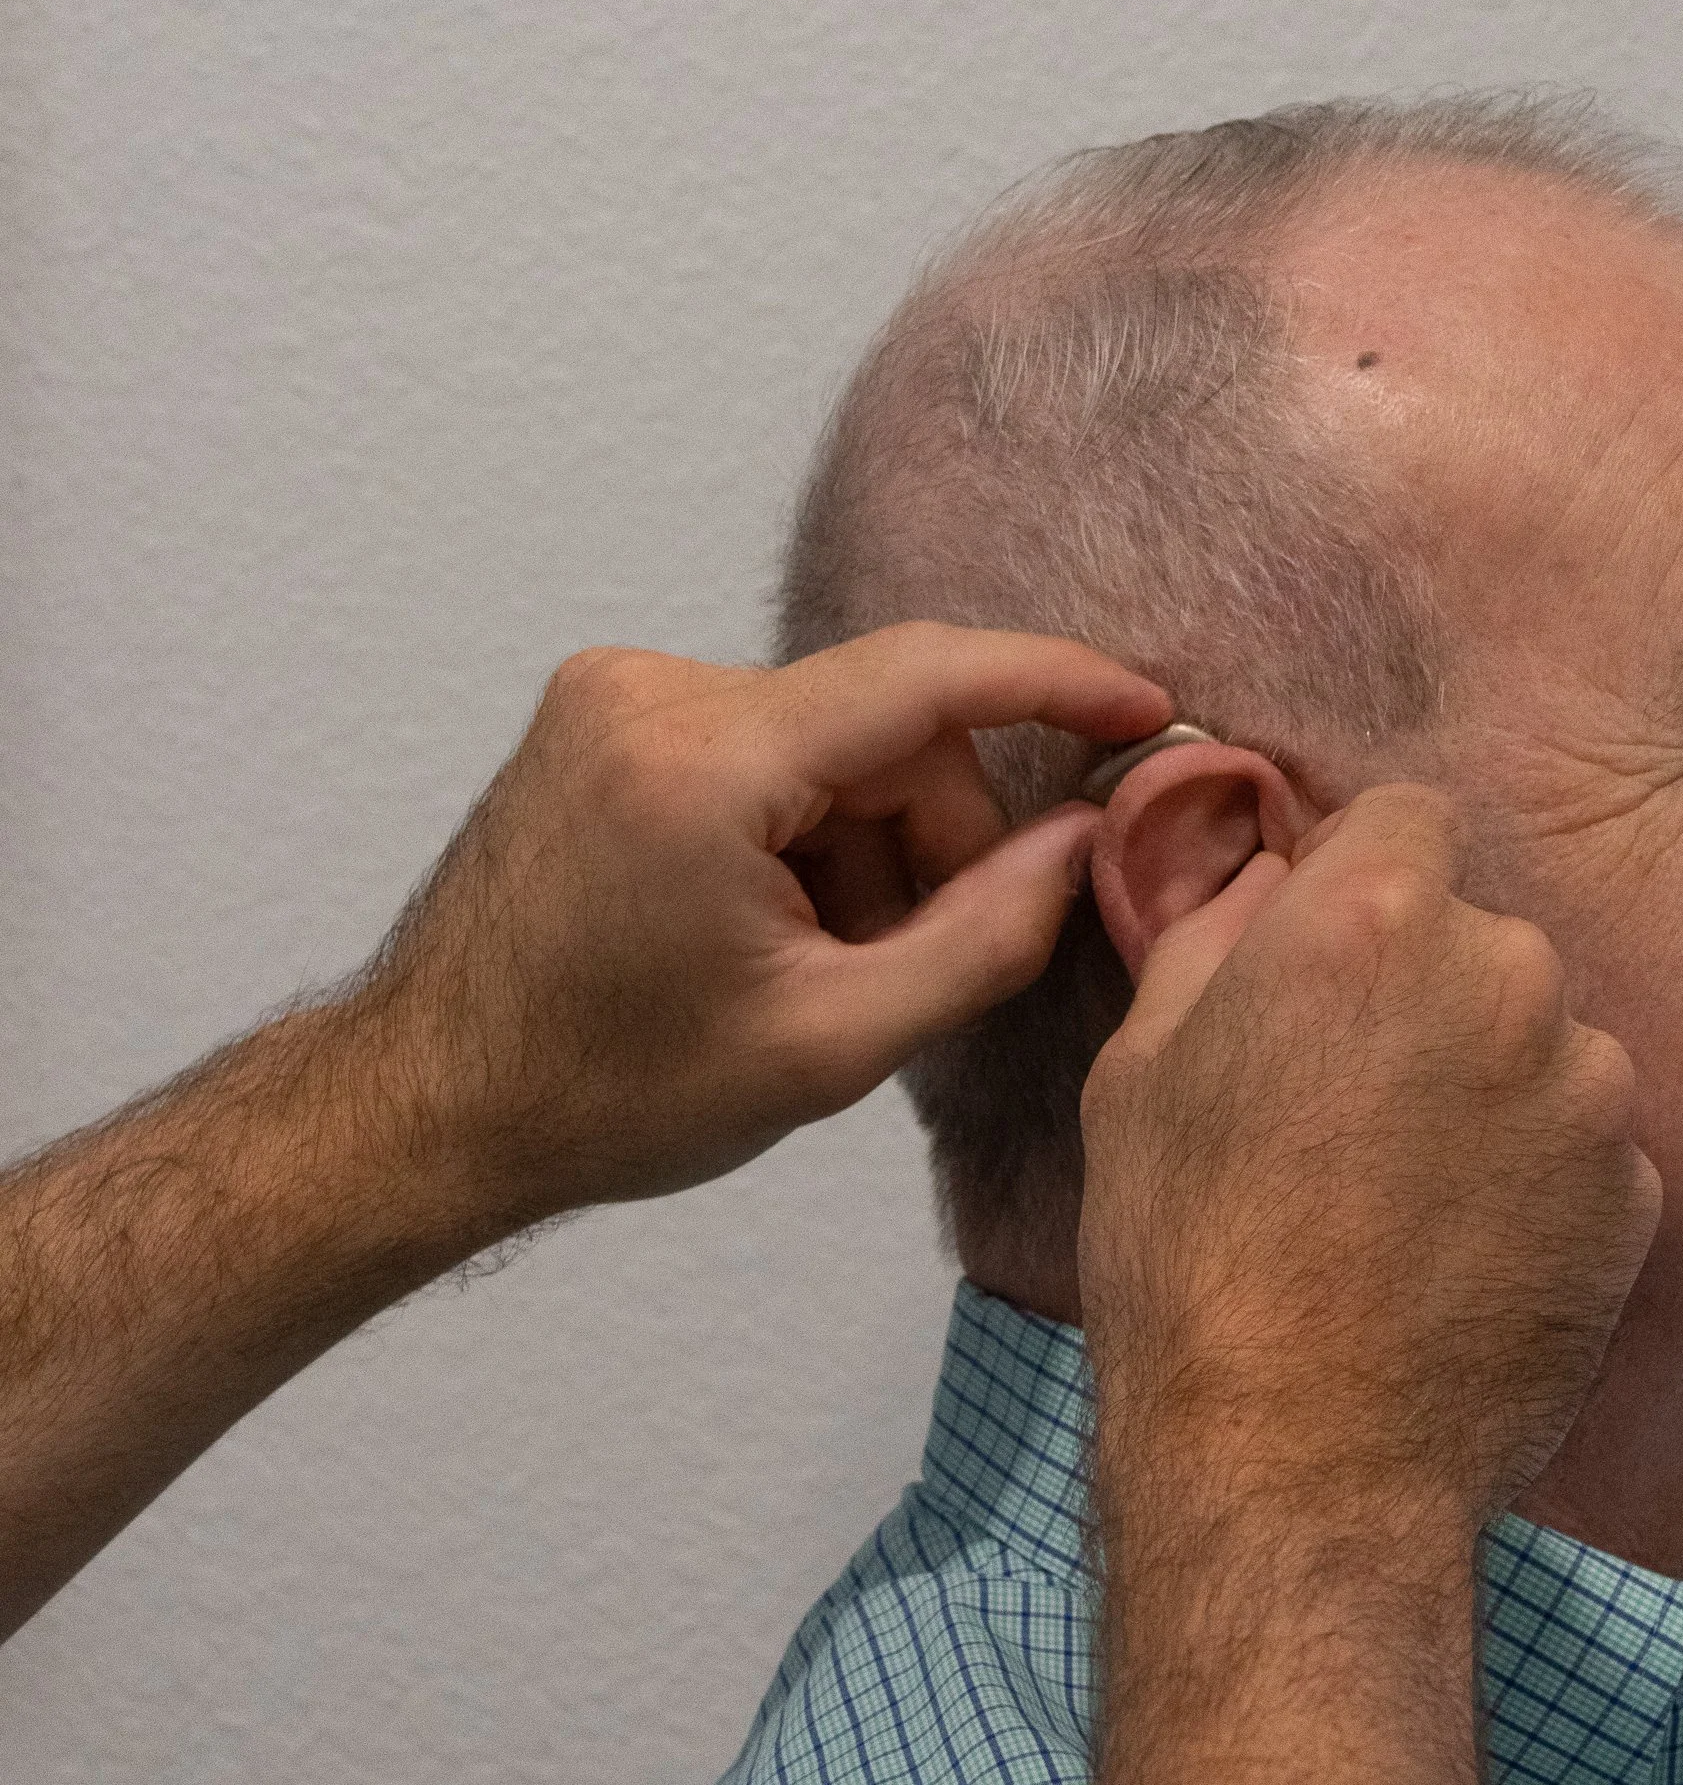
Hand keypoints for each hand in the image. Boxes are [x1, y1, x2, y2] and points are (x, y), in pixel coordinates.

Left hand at [355, 626, 1170, 1239]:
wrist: (429, 1105)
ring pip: (828, 742)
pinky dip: (800, 833)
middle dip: (930, 840)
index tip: (1150, 710)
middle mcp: (648, 692)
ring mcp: (612, 694)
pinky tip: (765, 931)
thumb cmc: (608, 1093)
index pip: (926, 678)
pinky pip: (764, 747)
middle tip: (911, 967)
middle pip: (883, 727)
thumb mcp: (831, 1045)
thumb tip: (1084, 844)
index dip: (1056, 685)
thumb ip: (985, 938)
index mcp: (700, 763)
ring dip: (863, 846)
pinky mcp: (600, 716)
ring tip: (815, 969)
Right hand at [1077, 785, 1659, 1541]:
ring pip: (1543, 1043)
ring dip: (1491, 1088)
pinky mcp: (1637, 1193)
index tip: (1331, 953)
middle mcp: (1504, 976)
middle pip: (1480, 937)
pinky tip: (1458, 1256)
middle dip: (1426, 993)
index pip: (1408, 819)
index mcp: (1372, 920)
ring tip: (1404, 1198)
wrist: (1299, 1462)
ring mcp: (1587, 1088)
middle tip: (1348, 1104)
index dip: (1364, 878)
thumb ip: (1214, 944)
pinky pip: (1586, 1146)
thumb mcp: (1139, 1074)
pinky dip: (1538, 1181)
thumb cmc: (1191, 1265)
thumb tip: (1265, 887)